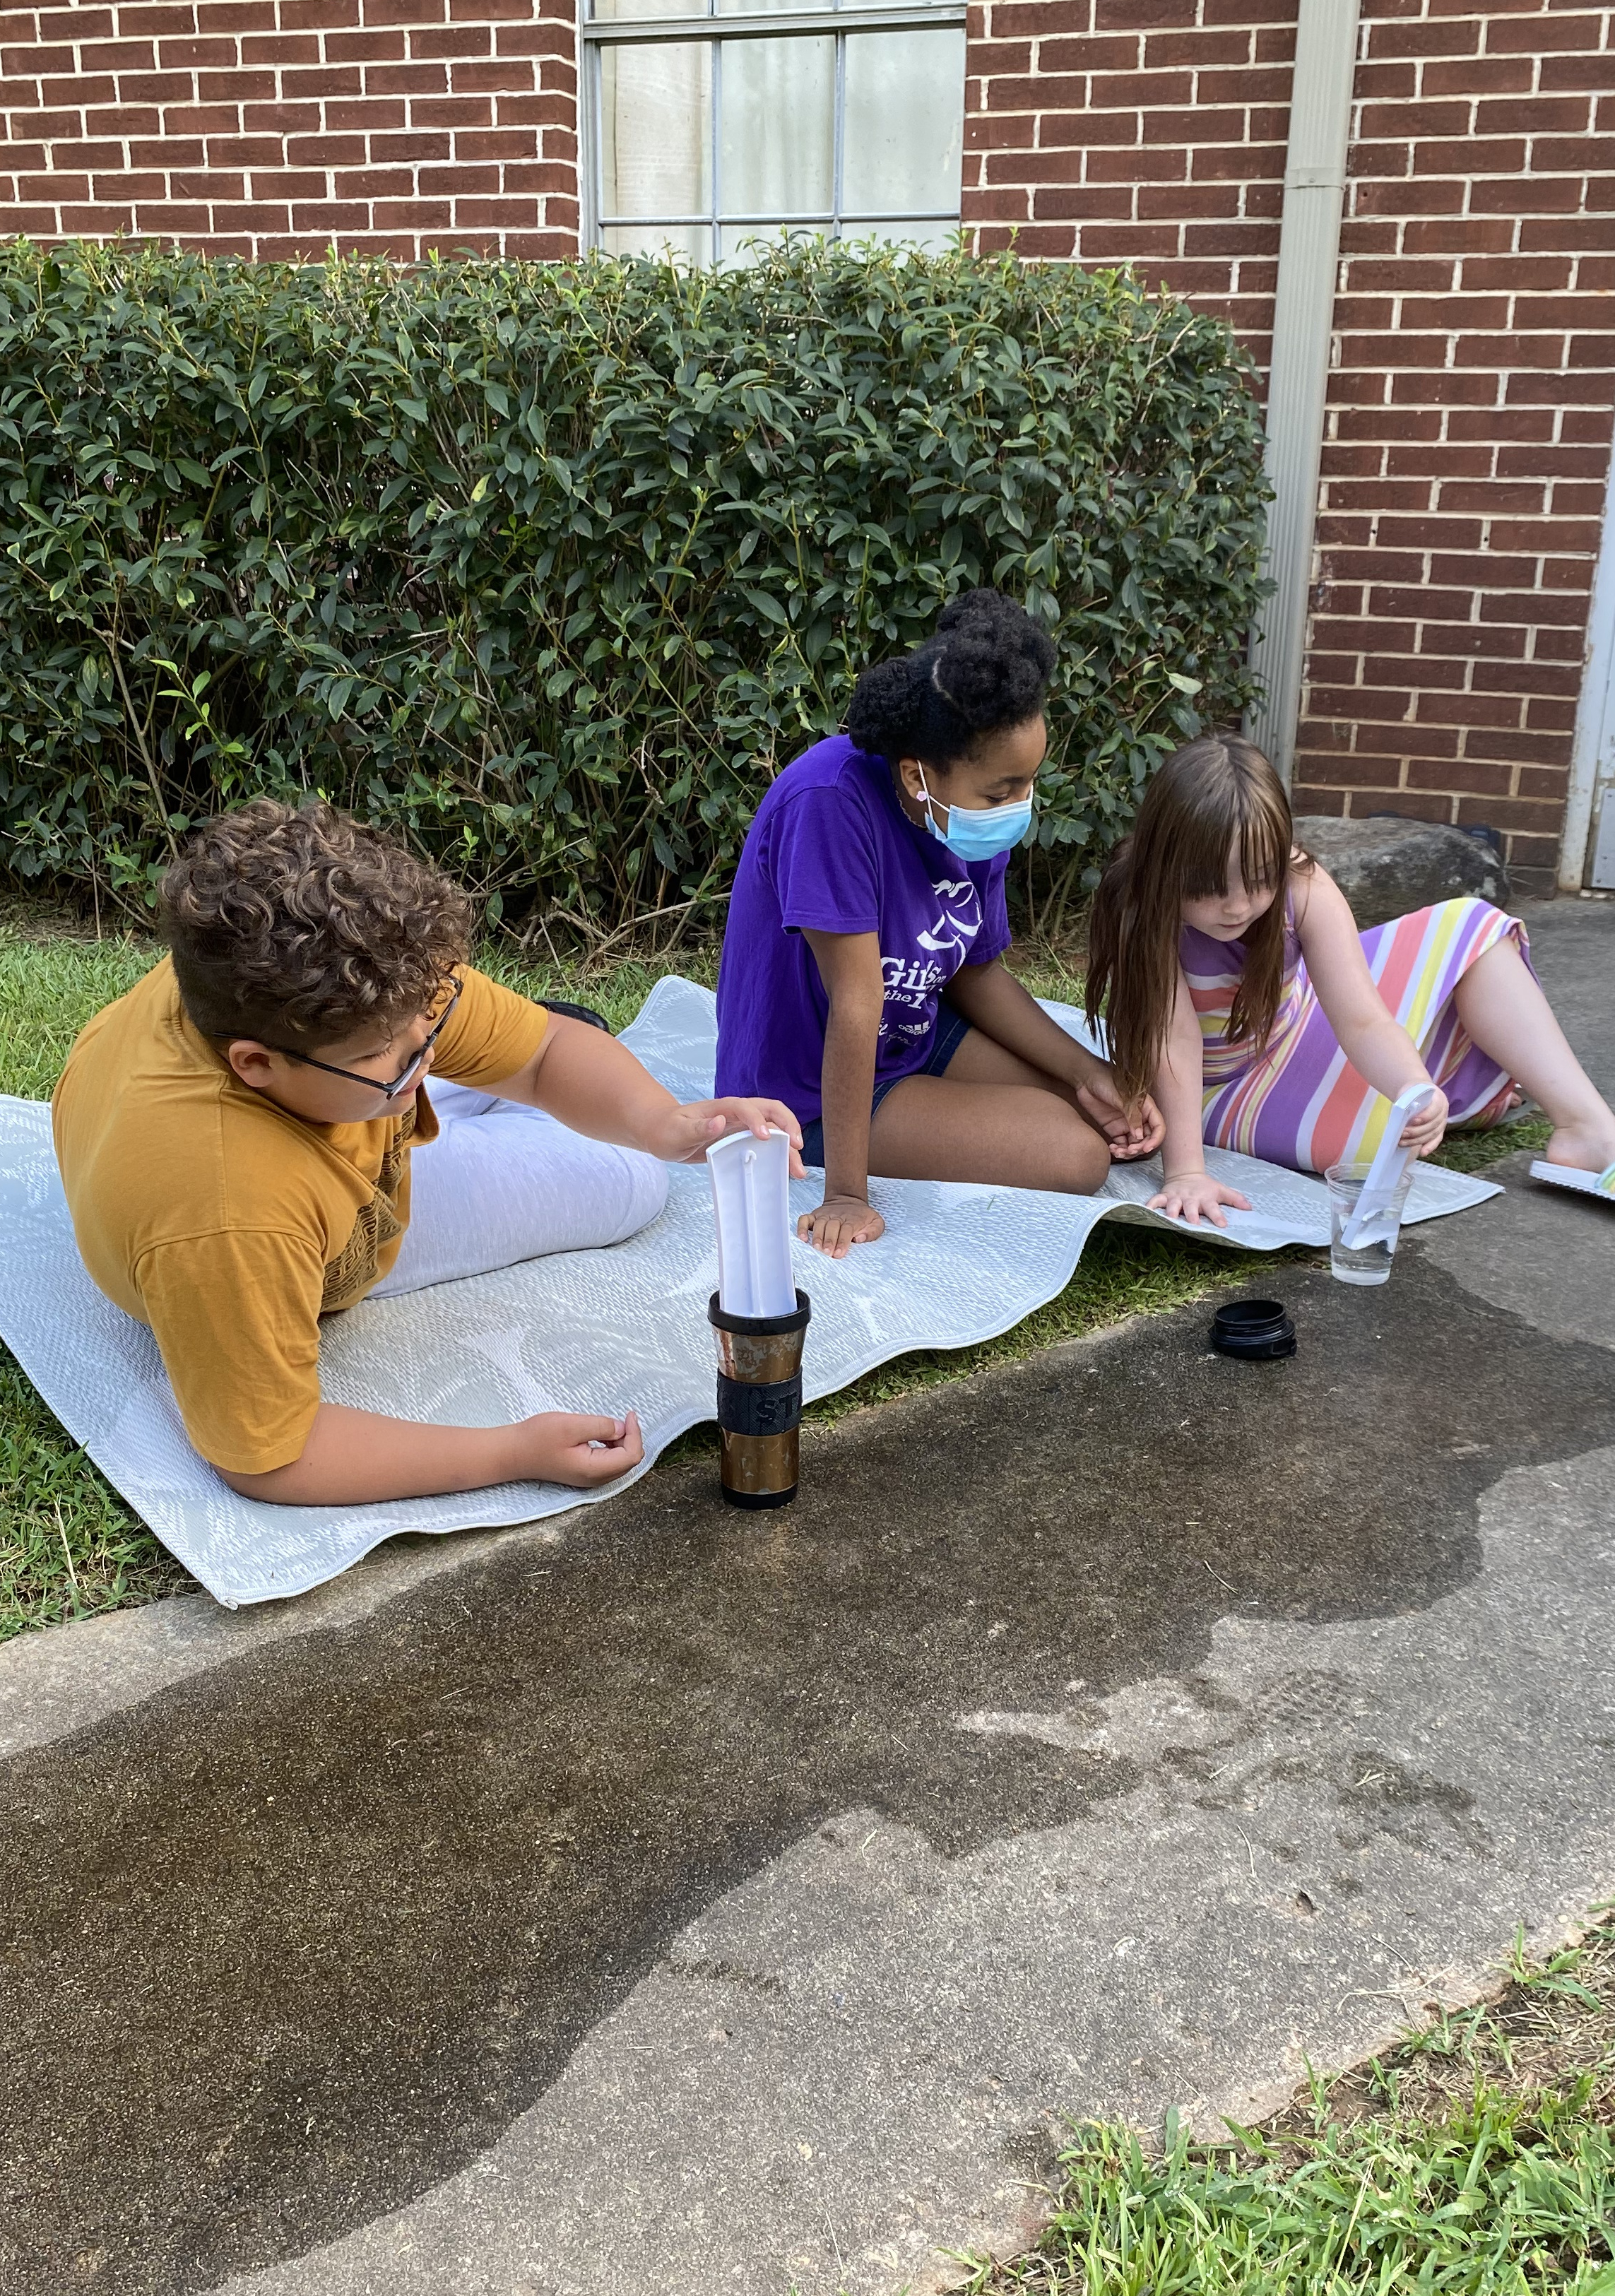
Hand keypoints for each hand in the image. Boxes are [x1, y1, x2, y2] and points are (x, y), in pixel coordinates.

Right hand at [513, 1410, 644, 1487]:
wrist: (513, 1452)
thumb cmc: (538, 1438)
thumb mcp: (571, 1426)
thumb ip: (601, 1427)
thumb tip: (622, 1429)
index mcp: (593, 1469)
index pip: (630, 1456)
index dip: (635, 1434)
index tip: (629, 1414)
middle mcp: (595, 1479)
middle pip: (628, 1461)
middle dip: (631, 1439)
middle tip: (622, 1418)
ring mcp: (589, 1478)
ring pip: (620, 1462)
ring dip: (622, 1443)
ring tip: (610, 1425)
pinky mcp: (583, 1473)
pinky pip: (608, 1462)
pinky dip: (612, 1447)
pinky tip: (602, 1434)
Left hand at [651, 1097, 805, 1174]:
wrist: (662, 1130)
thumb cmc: (667, 1130)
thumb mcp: (677, 1132)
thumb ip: (698, 1128)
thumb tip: (720, 1122)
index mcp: (721, 1107)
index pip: (746, 1107)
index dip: (757, 1120)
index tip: (764, 1137)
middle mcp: (736, 1113)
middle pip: (771, 1110)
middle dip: (787, 1125)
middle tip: (797, 1146)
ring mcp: (741, 1125)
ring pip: (773, 1128)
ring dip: (788, 1146)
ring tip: (797, 1170)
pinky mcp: (742, 1137)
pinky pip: (767, 1142)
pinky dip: (779, 1154)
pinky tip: (785, 1169)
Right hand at [797, 1195, 885, 1258]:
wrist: (849, 1200)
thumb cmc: (862, 1217)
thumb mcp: (876, 1223)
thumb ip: (873, 1232)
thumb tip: (860, 1238)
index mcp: (853, 1219)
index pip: (847, 1229)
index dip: (842, 1241)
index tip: (839, 1253)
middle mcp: (837, 1216)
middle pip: (832, 1226)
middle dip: (829, 1240)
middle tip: (827, 1253)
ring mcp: (824, 1215)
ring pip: (819, 1223)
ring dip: (817, 1236)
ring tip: (816, 1248)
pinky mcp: (814, 1215)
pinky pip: (805, 1219)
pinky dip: (801, 1227)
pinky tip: (802, 1238)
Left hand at [1073, 1062, 1166, 1159]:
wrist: (1085, 1079)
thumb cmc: (1105, 1081)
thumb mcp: (1121, 1097)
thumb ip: (1132, 1116)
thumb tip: (1139, 1136)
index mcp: (1146, 1107)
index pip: (1158, 1126)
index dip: (1156, 1139)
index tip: (1146, 1148)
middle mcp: (1139, 1117)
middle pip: (1147, 1138)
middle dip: (1140, 1148)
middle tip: (1129, 1151)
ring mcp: (1126, 1124)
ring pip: (1134, 1144)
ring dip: (1129, 1152)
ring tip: (1118, 1151)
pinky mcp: (1114, 1129)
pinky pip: (1121, 1144)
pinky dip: (1119, 1150)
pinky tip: (1112, 1149)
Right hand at [1148, 1171, 1252, 1229]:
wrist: (1186, 1174)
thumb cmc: (1206, 1187)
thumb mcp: (1221, 1190)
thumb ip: (1235, 1199)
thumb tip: (1250, 1208)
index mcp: (1205, 1198)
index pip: (1213, 1208)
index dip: (1218, 1216)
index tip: (1223, 1225)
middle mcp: (1191, 1198)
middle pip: (1191, 1207)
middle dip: (1192, 1216)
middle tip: (1194, 1225)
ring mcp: (1177, 1197)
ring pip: (1173, 1205)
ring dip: (1172, 1212)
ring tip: (1171, 1220)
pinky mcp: (1165, 1195)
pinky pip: (1156, 1200)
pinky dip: (1151, 1204)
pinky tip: (1146, 1210)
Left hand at [1399, 1085, 1448, 1156]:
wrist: (1419, 1092)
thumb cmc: (1413, 1093)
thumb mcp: (1411, 1093)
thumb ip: (1409, 1103)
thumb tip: (1399, 1119)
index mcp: (1438, 1098)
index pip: (1435, 1109)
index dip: (1425, 1117)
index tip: (1413, 1121)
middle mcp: (1444, 1111)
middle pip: (1432, 1125)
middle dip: (1416, 1132)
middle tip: (1402, 1134)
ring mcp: (1443, 1122)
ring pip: (1433, 1134)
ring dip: (1417, 1141)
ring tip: (1402, 1142)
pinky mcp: (1439, 1130)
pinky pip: (1436, 1140)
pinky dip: (1429, 1147)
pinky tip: (1422, 1152)